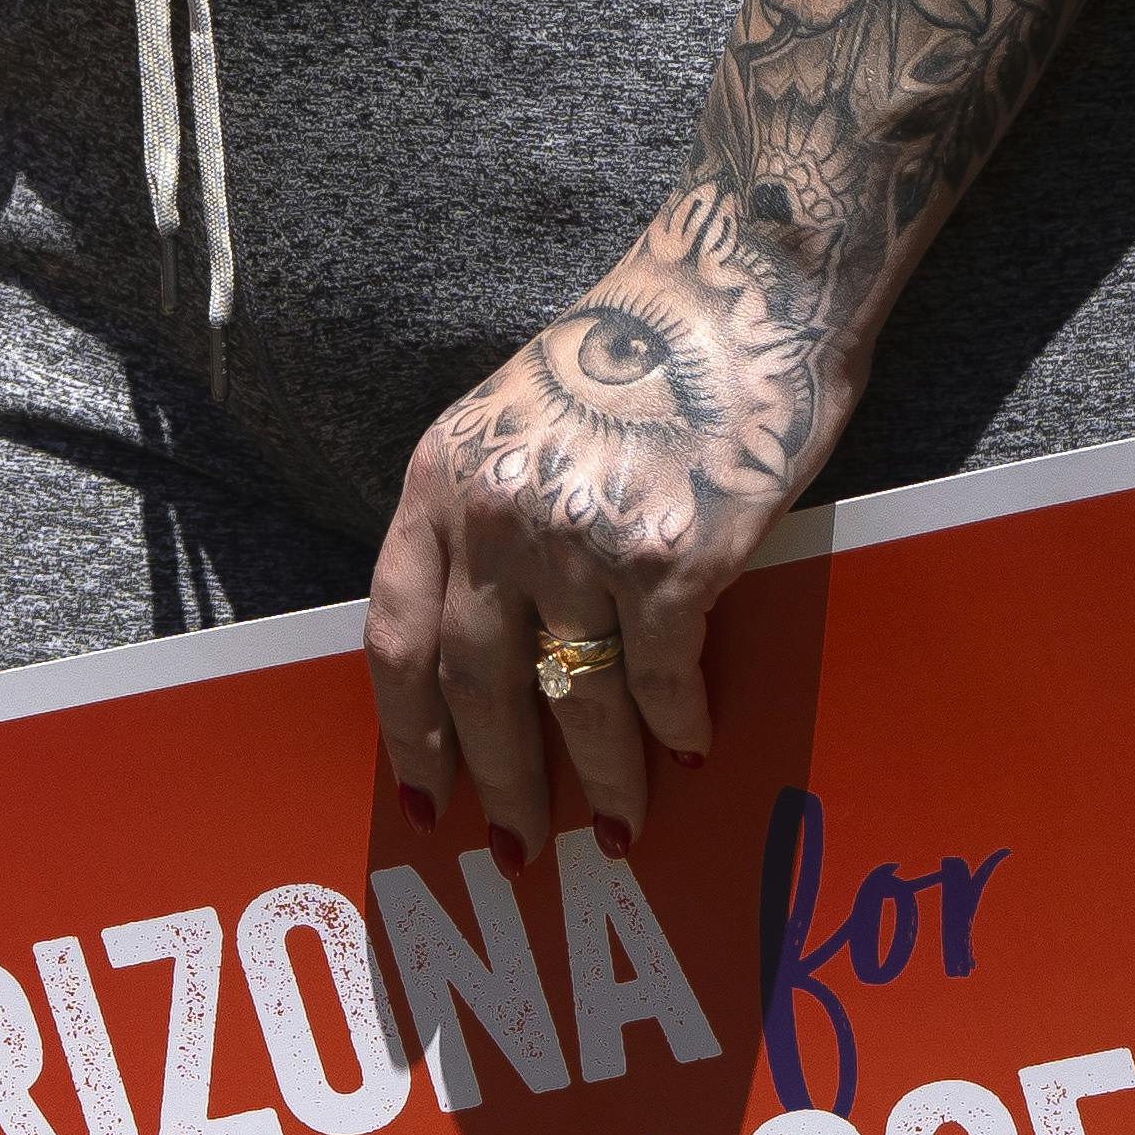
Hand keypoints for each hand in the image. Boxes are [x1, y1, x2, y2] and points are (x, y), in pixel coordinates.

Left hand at [364, 200, 828, 853]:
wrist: (740, 285)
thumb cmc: (640, 352)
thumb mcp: (517, 422)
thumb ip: (488, 517)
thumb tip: (496, 640)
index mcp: (442, 479)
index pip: (394, 631)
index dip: (405, 728)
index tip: (422, 793)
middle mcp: (496, 515)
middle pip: (476, 687)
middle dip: (498, 783)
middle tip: (516, 849)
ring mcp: (581, 539)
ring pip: (573, 697)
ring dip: (601, 780)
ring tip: (622, 830)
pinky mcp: (670, 557)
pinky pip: (662, 675)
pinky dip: (678, 725)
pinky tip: (695, 750)